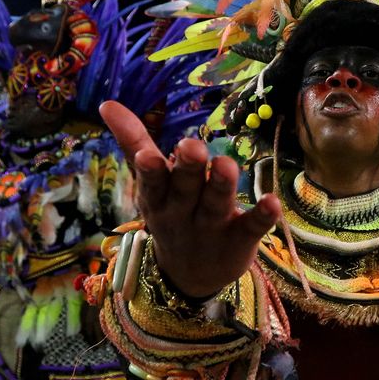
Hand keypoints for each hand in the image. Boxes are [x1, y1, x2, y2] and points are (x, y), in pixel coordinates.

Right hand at [99, 101, 279, 297]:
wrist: (191, 276)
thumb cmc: (171, 214)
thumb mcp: (150, 185)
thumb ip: (133, 143)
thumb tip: (106, 103)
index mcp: (159, 198)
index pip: (152, 183)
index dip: (150, 170)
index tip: (147, 155)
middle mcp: (183, 213)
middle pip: (186, 190)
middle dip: (189, 169)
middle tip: (192, 147)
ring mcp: (212, 228)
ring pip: (216, 204)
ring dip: (222, 185)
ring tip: (228, 164)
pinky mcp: (240, 240)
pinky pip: (252, 227)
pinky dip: (261, 216)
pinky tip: (273, 202)